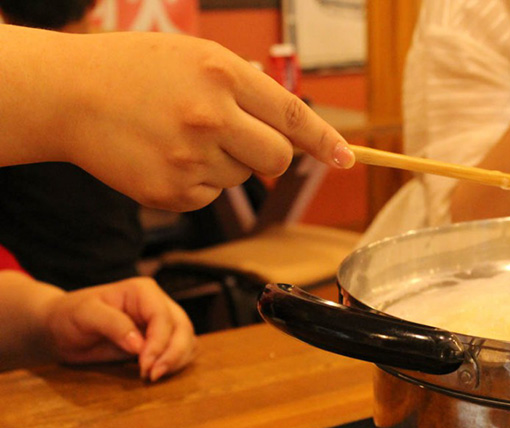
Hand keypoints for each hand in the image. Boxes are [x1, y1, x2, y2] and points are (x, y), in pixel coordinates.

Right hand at [14, 27, 354, 210]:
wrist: (69, 95)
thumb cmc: (135, 71)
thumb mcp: (195, 57)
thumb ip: (246, 88)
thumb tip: (290, 130)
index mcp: (221, 74)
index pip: (291, 116)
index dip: (323, 141)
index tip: (347, 160)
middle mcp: (210, 117)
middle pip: (277, 158)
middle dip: (268, 154)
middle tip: (235, 137)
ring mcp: (190, 159)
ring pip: (242, 177)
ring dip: (225, 162)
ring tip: (180, 137)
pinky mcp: (172, 193)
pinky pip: (211, 196)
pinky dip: (198, 181)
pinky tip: (166, 157)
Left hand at [44, 277, 195, 380]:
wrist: (61, 328)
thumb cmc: (69, 316)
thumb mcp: (85, 315)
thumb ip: (113, 325)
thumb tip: (139, 345)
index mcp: (143, 292)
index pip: (163, 317)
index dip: (159, 343)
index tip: (143, 366)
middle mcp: (158, 304)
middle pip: (183, 328)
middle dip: (172, 354)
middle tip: (152, 376)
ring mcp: (162, 322)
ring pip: (187, 340)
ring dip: (177, 361)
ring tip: (153, 376)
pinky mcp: (161, 340)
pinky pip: (182, 350)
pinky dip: (176, 364)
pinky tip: (156, 372)